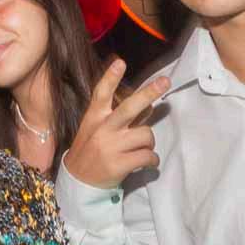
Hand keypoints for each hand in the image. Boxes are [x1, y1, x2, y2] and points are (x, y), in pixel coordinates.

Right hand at [61, 59, 170, 189]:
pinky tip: (146, 163)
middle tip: (165, 81)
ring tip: (141, 150)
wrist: (78, 182)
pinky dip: (152, 160)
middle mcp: (102, 129)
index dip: (110, 77)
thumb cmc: (91, 152)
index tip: (120, 62)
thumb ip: (122, 118)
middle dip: (149, 93)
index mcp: (94, 118)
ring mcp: (110, 147)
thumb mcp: (98, 130)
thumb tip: (149, 105)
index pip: (102, 94)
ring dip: (149, 143)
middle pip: (129, 108)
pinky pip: (147, 156)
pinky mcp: (118, 165)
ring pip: (146, 135)